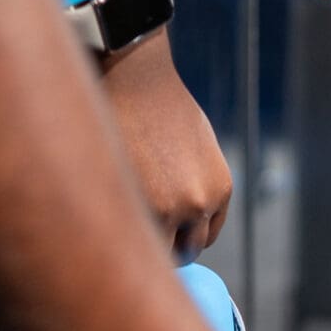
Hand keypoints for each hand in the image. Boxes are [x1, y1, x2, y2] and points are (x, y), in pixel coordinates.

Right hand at [100, 33, 233, 258]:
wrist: (135, 79)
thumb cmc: (162, 106)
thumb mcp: (199, 148)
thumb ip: (198, 184)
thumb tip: (184, 222)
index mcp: (219, 189)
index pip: (205, 236)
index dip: (184, 237)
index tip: (168, 235)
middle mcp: (198, 204)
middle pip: (184, 250)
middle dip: (165, 245)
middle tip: (142, 234)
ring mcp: (165, 210)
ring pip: (154, 249)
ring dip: (141, 241)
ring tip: (125, 224)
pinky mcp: (133, 205)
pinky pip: (130, 234)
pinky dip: (122, 230)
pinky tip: (111, 212)